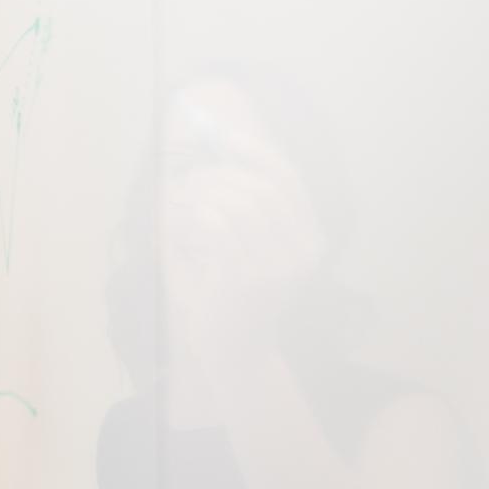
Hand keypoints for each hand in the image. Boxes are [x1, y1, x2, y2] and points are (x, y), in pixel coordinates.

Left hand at [163, 110, 323, 361]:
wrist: (231, 355)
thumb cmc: (229, 295)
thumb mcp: (243, 247)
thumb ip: (237, 204)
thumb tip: (215, 149)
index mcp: (308, 241)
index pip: (288, 180)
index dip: (255, 151)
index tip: (221, 134)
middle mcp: (302, 254)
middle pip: (260, 186)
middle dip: (217, 175)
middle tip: (186, 182)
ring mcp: (276, 269)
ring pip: (236, 201)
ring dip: (200, 195)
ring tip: (180, 210)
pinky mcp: (245, 281)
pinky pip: (216, 224)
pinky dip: (192, 217)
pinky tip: (181, 230)